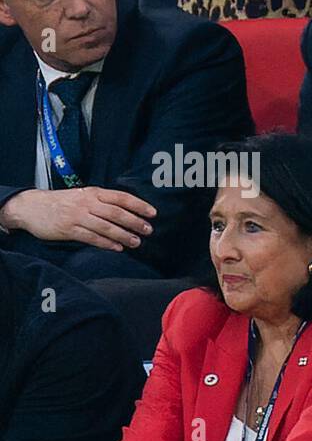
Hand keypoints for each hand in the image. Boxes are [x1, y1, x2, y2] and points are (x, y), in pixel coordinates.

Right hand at [0, 187, 154, 250]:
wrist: (30, 206)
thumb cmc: (61, 202)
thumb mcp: (82, 195)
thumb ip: (102, 201)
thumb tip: (128, 211)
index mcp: (92, 193)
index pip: (120, 197)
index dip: (138, 205)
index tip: (153, 213)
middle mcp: (86, 203)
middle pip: (116, 213)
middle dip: (134, 222)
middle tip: (148, 230)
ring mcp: (76, 217)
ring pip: (105, 227)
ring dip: (123, 235)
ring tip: (137, 242)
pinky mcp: (68, 230)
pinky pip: (91, 238)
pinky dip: (106, 243)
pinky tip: (117, 248)